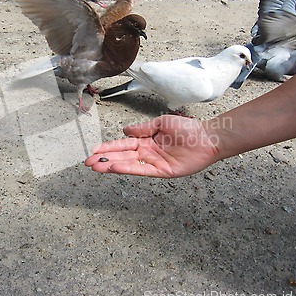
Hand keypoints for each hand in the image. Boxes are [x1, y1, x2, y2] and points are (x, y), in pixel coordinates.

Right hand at [85, 115, 218, 177]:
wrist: (206, 137)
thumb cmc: (187, 129)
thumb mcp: (161, 123)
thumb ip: (142, 129)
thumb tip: (125, 131)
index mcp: (147, 141)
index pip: (124, 145)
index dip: (109, 147)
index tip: (94, 150)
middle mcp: (148, 153)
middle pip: (122, 156)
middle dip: (105, 159)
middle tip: (88, 163)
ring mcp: (154, 163)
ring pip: (128, 164)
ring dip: (111, 165)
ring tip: (96, 167)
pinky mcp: (162, 171)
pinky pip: (142, 170)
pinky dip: (128, 169)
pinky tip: (115, 167)